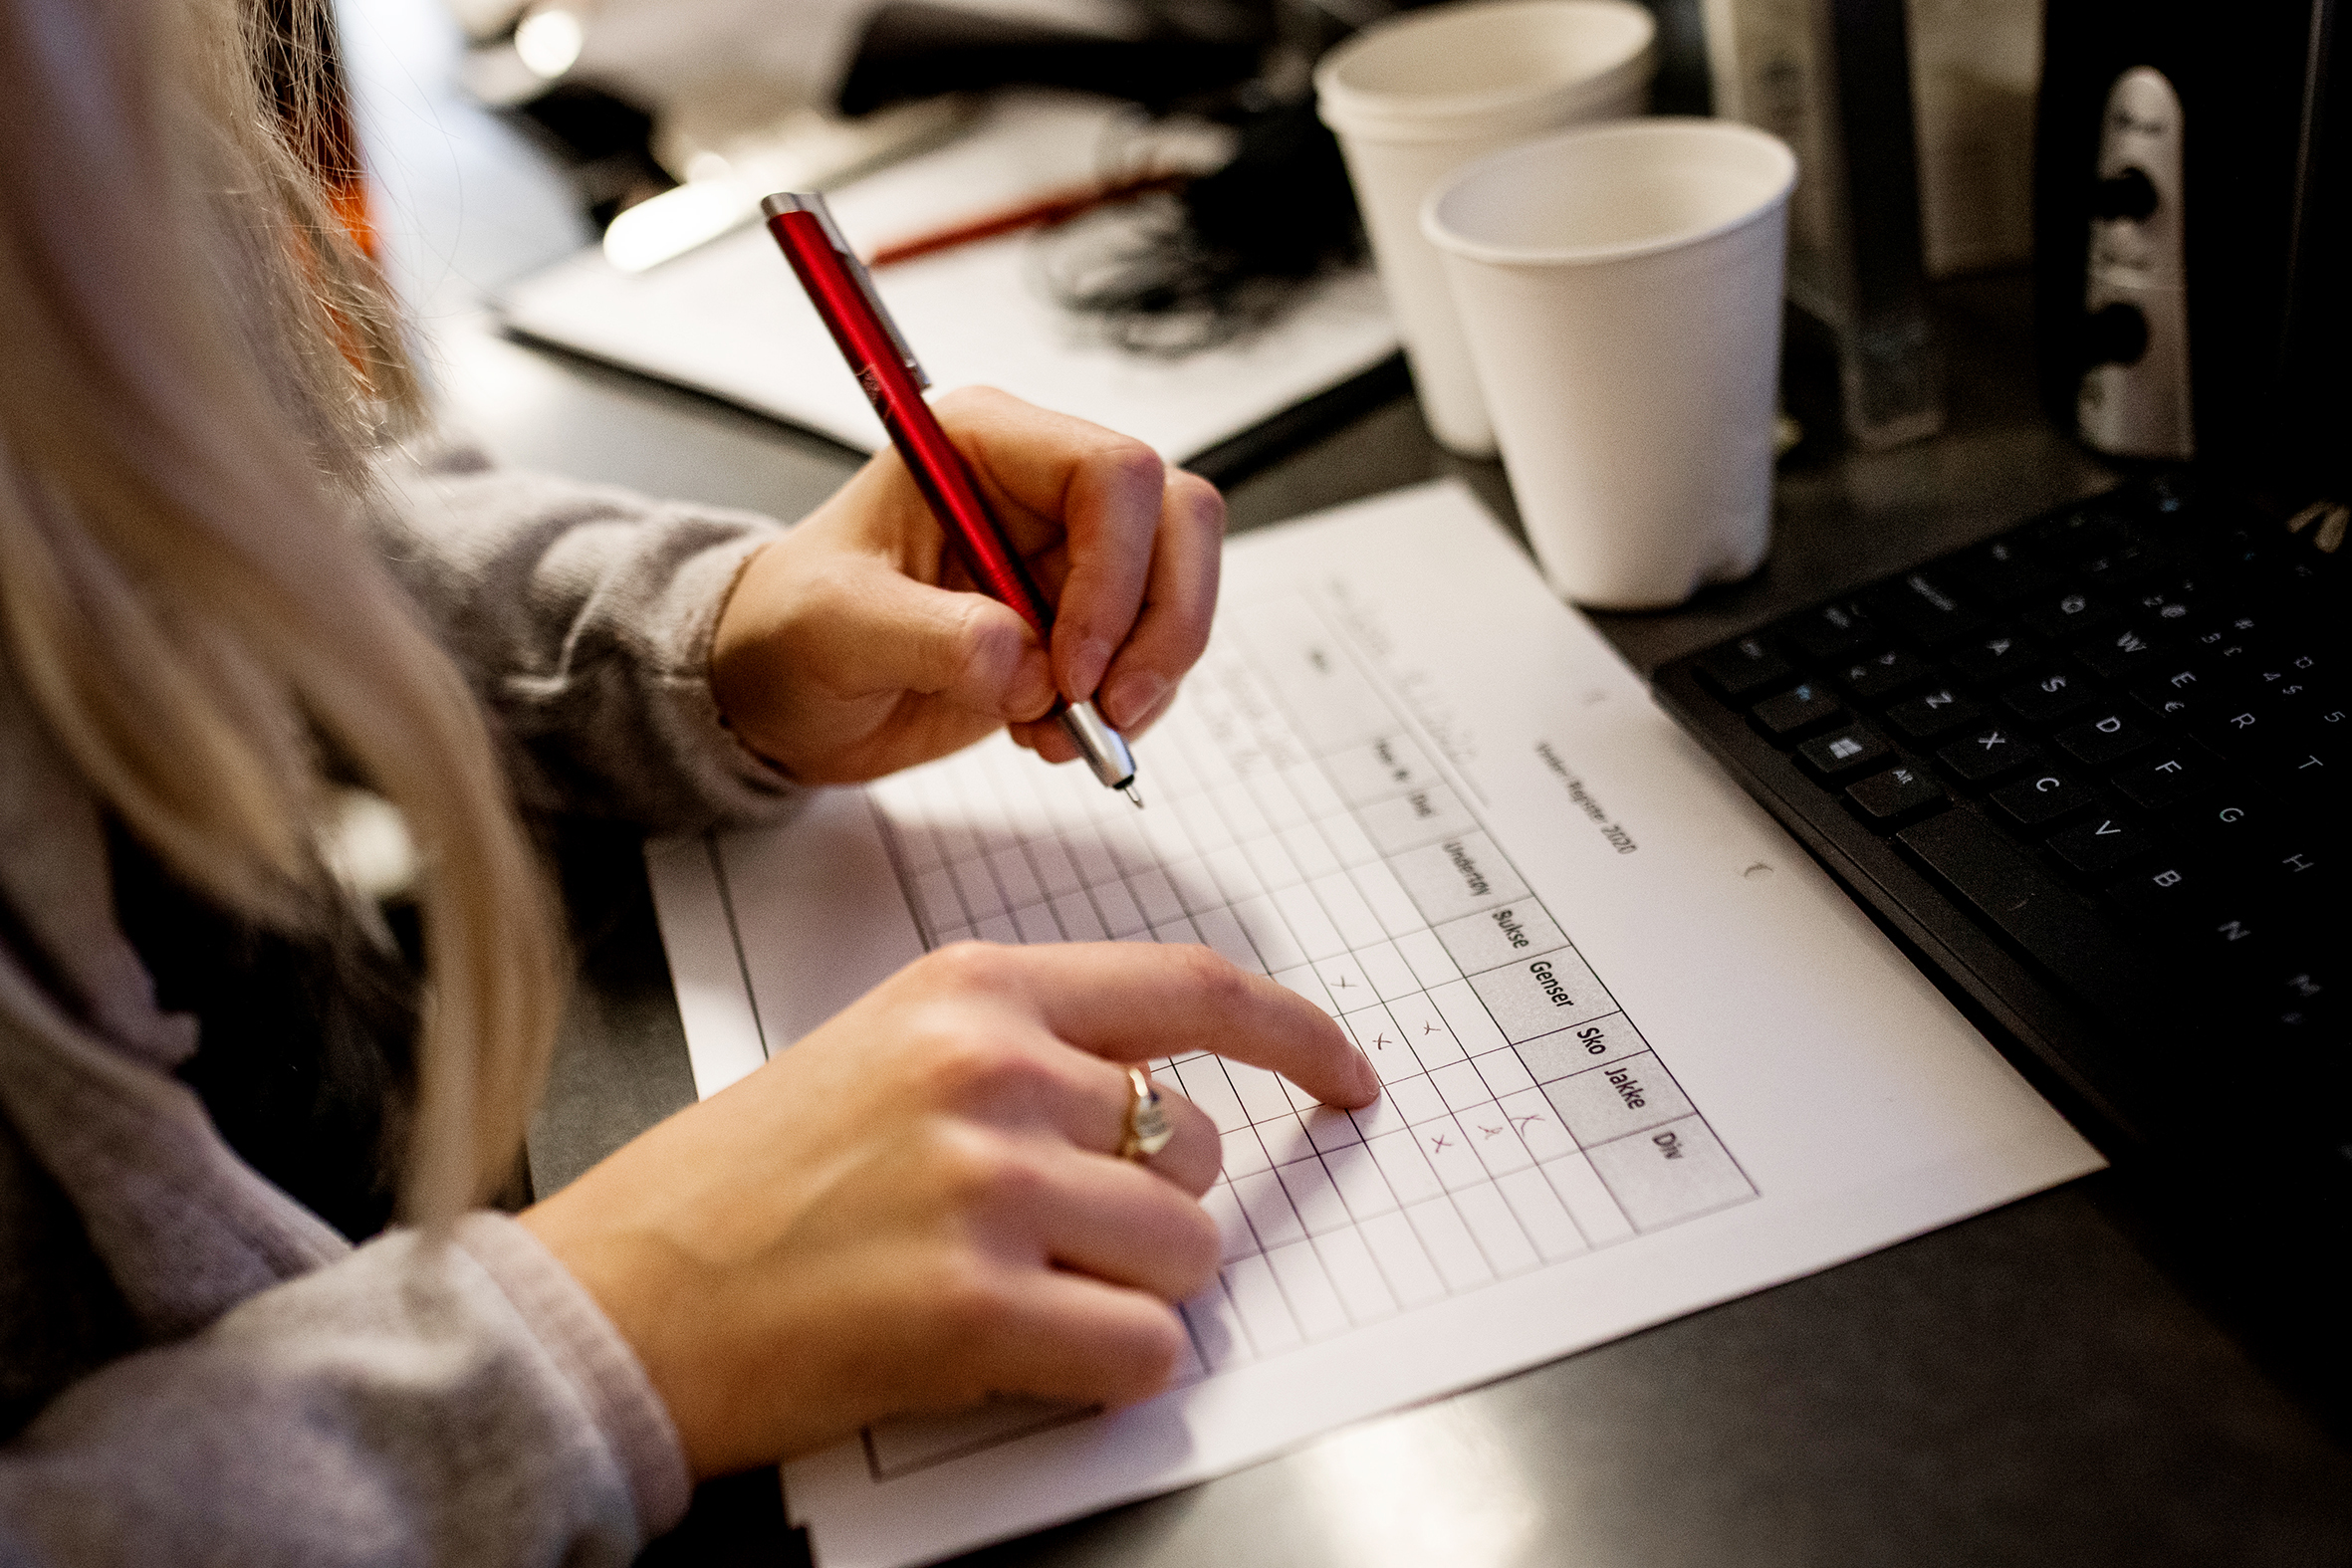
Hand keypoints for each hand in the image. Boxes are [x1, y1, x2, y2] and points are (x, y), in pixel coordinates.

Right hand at [521, 942, 1377, 1478]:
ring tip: (1013, 1295)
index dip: (1298, 1035)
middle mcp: (992, 1069)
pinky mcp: (972, 1307)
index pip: (1193, 989)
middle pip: (1199, 1149)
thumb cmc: (742, 1184)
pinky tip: (1019, 1355)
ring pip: (1187, 1250)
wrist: (614, 1297)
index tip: (1348, 1074)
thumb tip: (1165, 1110)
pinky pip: (1146, 1348)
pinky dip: (1112, 1370)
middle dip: (1157, 1209)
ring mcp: (985, 1184)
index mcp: (973, 989)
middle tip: (1049, 1240)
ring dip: (1131, 1292)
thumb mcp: (884, 1049)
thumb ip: (1028, 1051)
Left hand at [710, 387, 1223, 783]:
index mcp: (982, 444)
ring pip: (1180, 589)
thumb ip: (930, 639)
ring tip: (1063, 733)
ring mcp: (1069, 555)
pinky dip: (1125, 707)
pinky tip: (1048, 733)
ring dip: (1146, 675)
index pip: (1110, 474)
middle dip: (1160, 625)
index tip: (1071, 666)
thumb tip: (1028, 665)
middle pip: (1176, 521)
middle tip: (1110, 709)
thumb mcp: (833, 630)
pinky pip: (1153, 652)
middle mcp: (1040, 488)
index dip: (1114, 571)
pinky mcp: (1082, 620)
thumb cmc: (788, 630)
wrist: (781, 692)